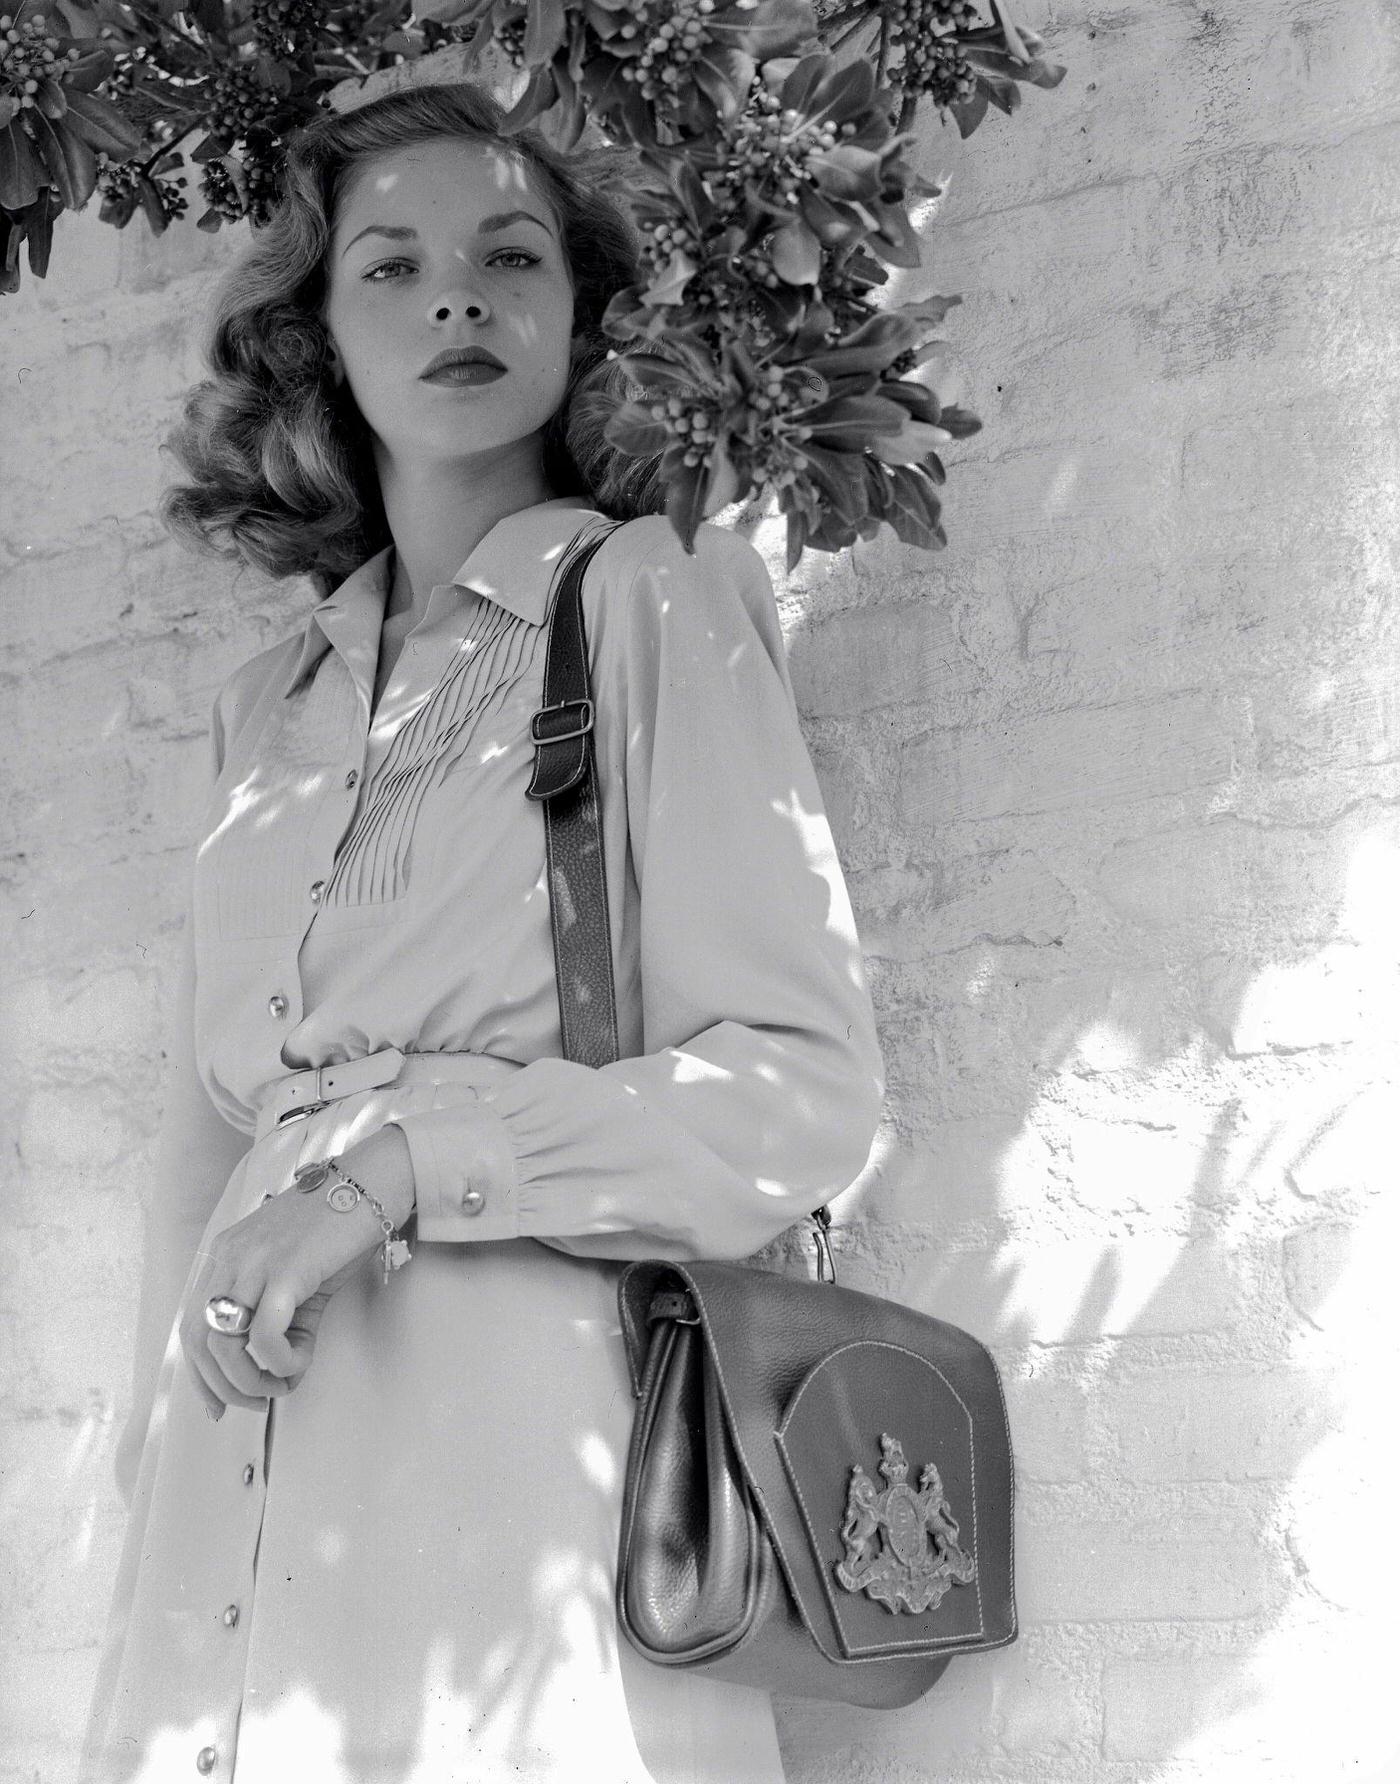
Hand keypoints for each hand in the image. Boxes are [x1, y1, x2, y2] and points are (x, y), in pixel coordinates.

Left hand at [180, 1124, 414, 1419]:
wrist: (372, 1183)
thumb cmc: (338, 1227)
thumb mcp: (296, 1273)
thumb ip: (282, 1319)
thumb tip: (280, 1373)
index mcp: (226, 1255)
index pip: (192, 1326)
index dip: (201, 1375)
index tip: (219, 1405)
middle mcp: (231, 1257)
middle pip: (201, 1341)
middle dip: (225, 1386)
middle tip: (259, 1401)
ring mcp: (256, 1262)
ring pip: (226, 1345)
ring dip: (252, 1381)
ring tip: (283, 1383)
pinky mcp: (287, 1270)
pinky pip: (265, 1335)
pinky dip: (279, 1362)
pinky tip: (300, 1362)